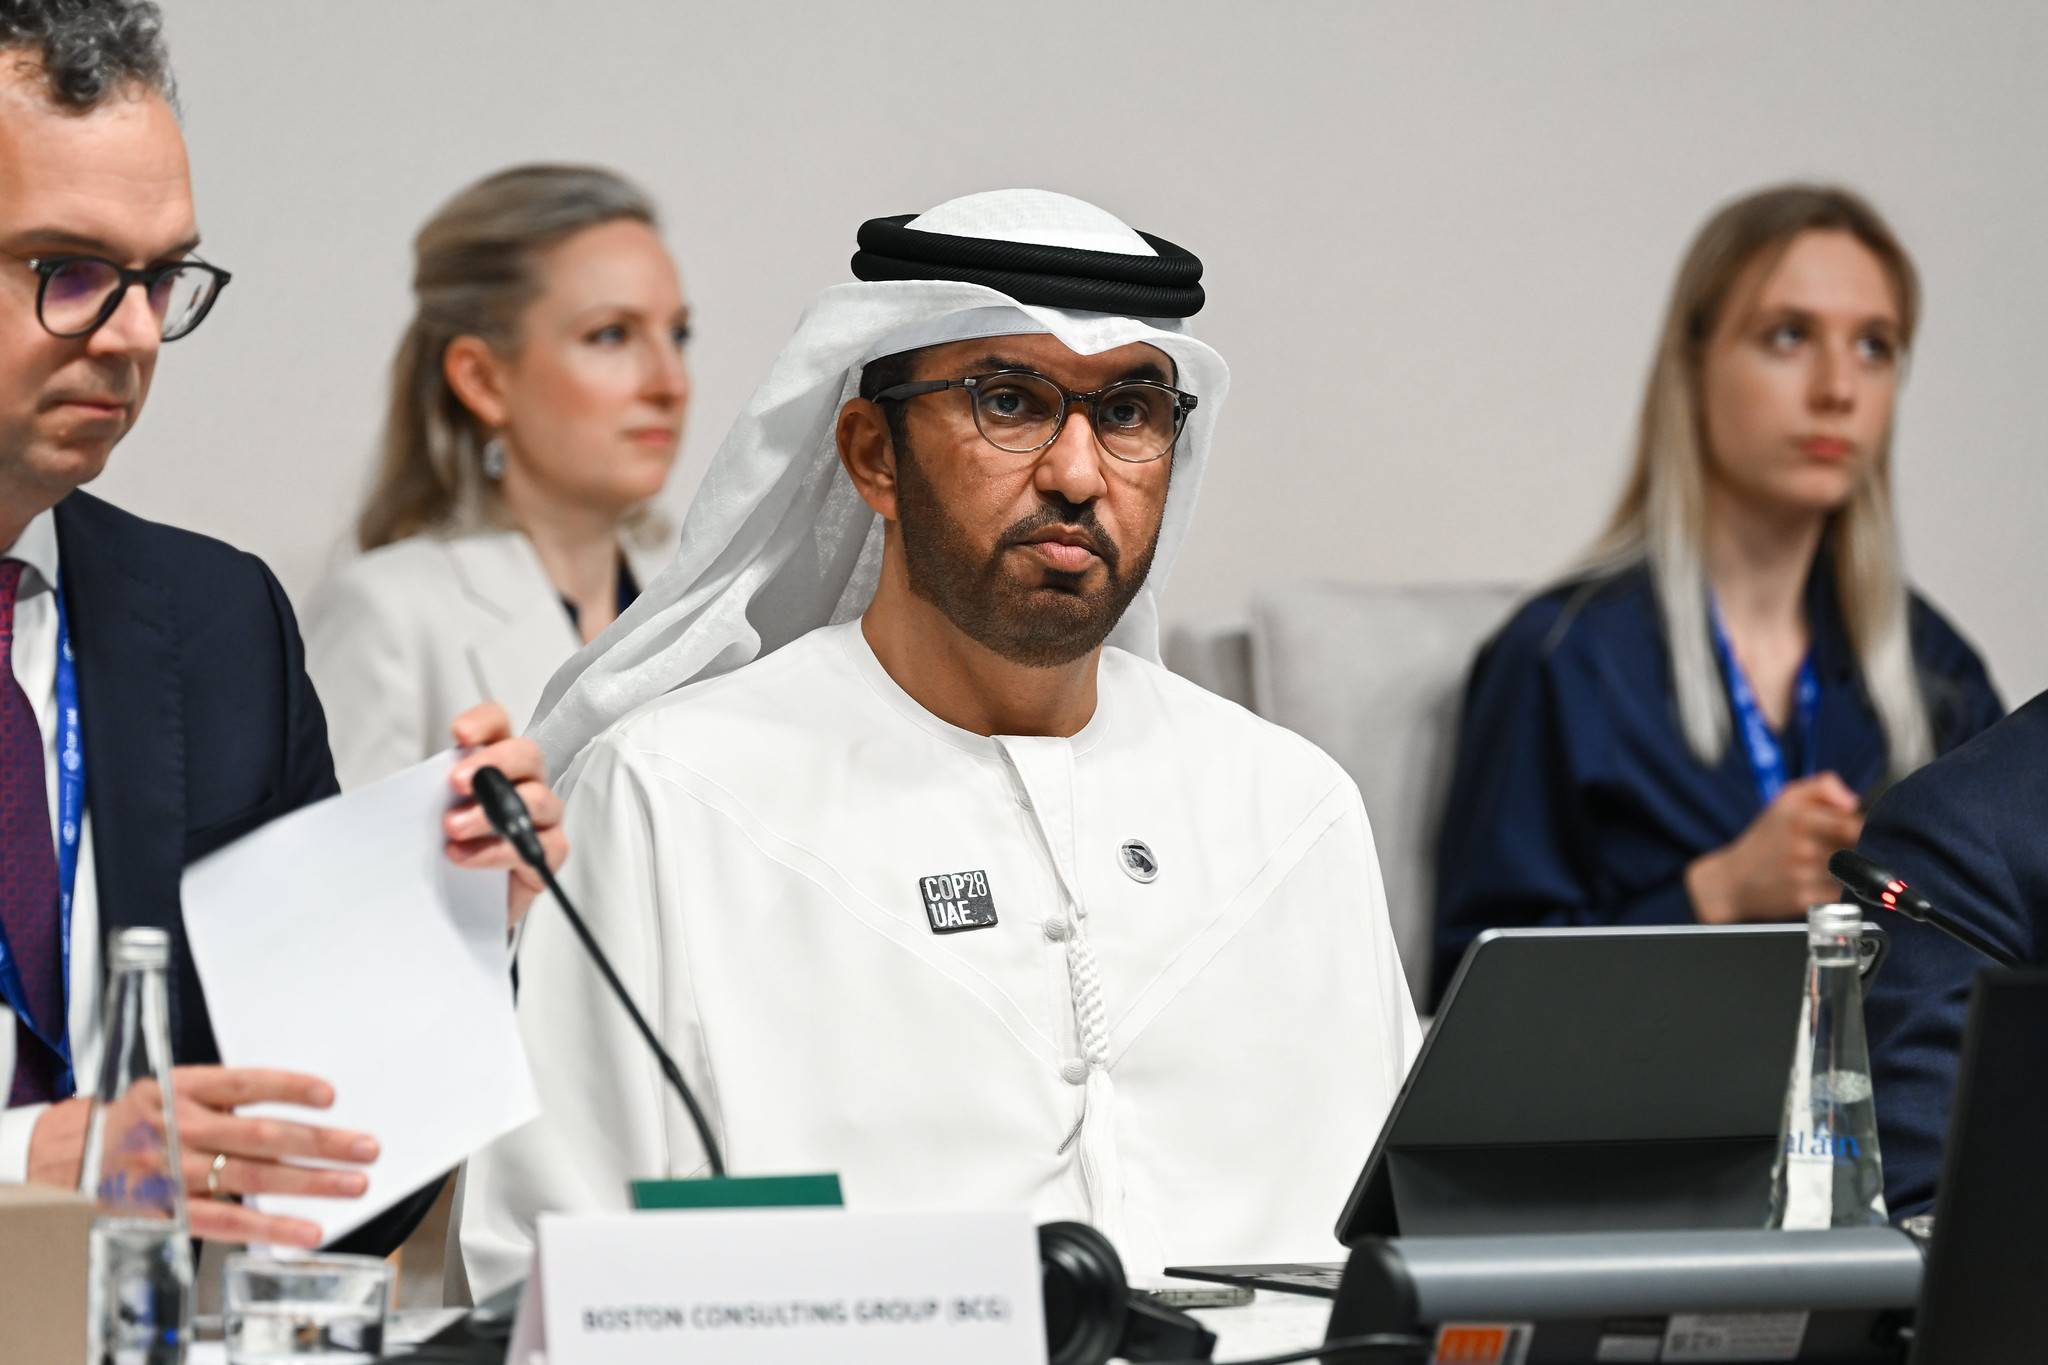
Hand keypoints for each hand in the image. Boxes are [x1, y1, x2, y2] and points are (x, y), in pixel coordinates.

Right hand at [30, 1067, 376, 1247]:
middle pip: (260, 1134)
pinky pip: (226, 1221)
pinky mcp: (169, 1212)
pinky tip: (306, 1231)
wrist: (66, 1157)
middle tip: (366, 1147)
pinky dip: (270, 1228)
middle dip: (320, 1142)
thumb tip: (300, 1102)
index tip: (330, 1095)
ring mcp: (173, 1172)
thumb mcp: (171, 1091)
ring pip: (251, 1177)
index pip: (244, 1083)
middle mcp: (178, 1128)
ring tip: (354, 1185)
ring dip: (309, 1183)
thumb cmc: (138, 1121)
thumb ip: (224, 1097)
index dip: (288, 1087)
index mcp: (182, 1089)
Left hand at [442, 701, 567, 930]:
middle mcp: (525, 782)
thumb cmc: (451, 847)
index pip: (499, 726)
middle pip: (527, 754)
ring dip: (490, 812)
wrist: (462, 902)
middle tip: (457, 783)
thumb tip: (406, 788)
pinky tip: (465, 857)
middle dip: (493, 764)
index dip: (484, 723)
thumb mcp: (432, 813)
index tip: (459, 735)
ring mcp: (542, 816)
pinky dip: (496, 851)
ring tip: (452, 828)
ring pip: (536, 799)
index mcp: (495, 761)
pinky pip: (537, 845)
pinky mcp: (549, 852)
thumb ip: (430, 794)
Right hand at [1687, 772, 1864, 924]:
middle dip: (1858, 850)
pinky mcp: (1804, 900)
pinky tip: (1822, 884)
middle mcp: (1801, 846)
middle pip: (1857, 850)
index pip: (1853, 824)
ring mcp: (1802, 875)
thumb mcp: (1786, 799)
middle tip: (1847, 849)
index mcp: (1799, 817)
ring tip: (1830, 866)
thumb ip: (1824, 786)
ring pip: (1851, 874)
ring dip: (1850, 872)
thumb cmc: (1766, 838)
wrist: (1732, 880)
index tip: (1858, 830)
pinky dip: (1838, 891)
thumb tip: (1853, 801)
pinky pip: (1840, 895)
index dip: (1863, 828)